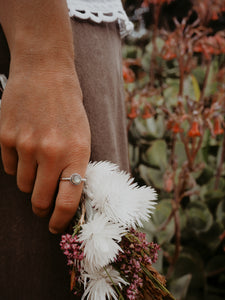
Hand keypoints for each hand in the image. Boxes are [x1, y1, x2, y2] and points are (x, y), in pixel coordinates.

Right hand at [0, 57, 90, 233]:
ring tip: (35, 163)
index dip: (60, 219)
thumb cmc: (69, 105)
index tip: (55, 226)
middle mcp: (51, 152)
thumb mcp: (83, 135)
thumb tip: (66, 194)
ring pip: (22, 184)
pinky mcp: (6, 137)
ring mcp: (26, 145)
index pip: (68, 200)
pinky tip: (23, 147)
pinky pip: (8, 166)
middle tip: (42, 206)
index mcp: (76, 152)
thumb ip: (74, 165)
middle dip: (40, 208)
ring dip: (29, 181)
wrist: (45, 72)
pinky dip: (15, 164)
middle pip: (39, 198)